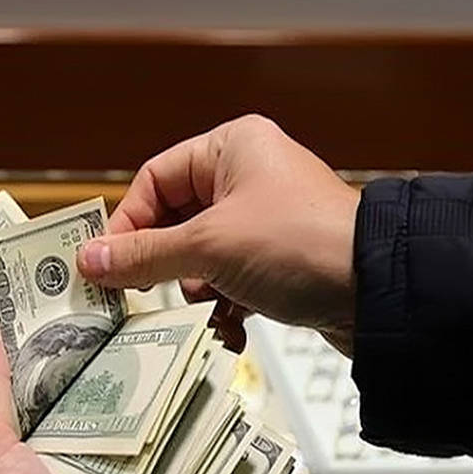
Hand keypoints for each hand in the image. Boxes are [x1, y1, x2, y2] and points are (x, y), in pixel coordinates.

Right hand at [78, 114, 360, 353]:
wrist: (383, 293)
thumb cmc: (304, 244)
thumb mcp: (208, 248)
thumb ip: (143, 255)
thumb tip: (89, 260)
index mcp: (232, 147)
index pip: (154, 179)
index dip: (127, 223)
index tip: (106, 262)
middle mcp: (249, 176)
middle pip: (173, 220)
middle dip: (163, 262)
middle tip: (141, 290)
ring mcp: (265, 220)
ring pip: (199, 255)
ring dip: (195, 289)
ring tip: (207, 306)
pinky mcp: (280, 259)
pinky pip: (229, 279)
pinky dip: (223, 304)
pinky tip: (229, 325)